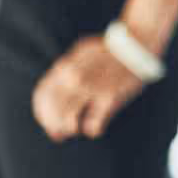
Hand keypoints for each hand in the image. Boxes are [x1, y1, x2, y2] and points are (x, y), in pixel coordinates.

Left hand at [31, 35, 149, 142]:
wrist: (136, 43)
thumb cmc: (108, 52)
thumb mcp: (81, 54)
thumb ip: (67, 72)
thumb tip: (55, 94)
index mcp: (66, 66)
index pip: (42, 95)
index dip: (42, 113)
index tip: (47, 123)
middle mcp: (74, 78)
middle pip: (53, 111)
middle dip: (54, 126)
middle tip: (59, 134)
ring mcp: (91, 88)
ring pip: (69, 120)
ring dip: (70, 129)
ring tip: (76, 130)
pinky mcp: (110, 97)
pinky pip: (93, 124)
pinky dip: (92, 130)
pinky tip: (95, 128)